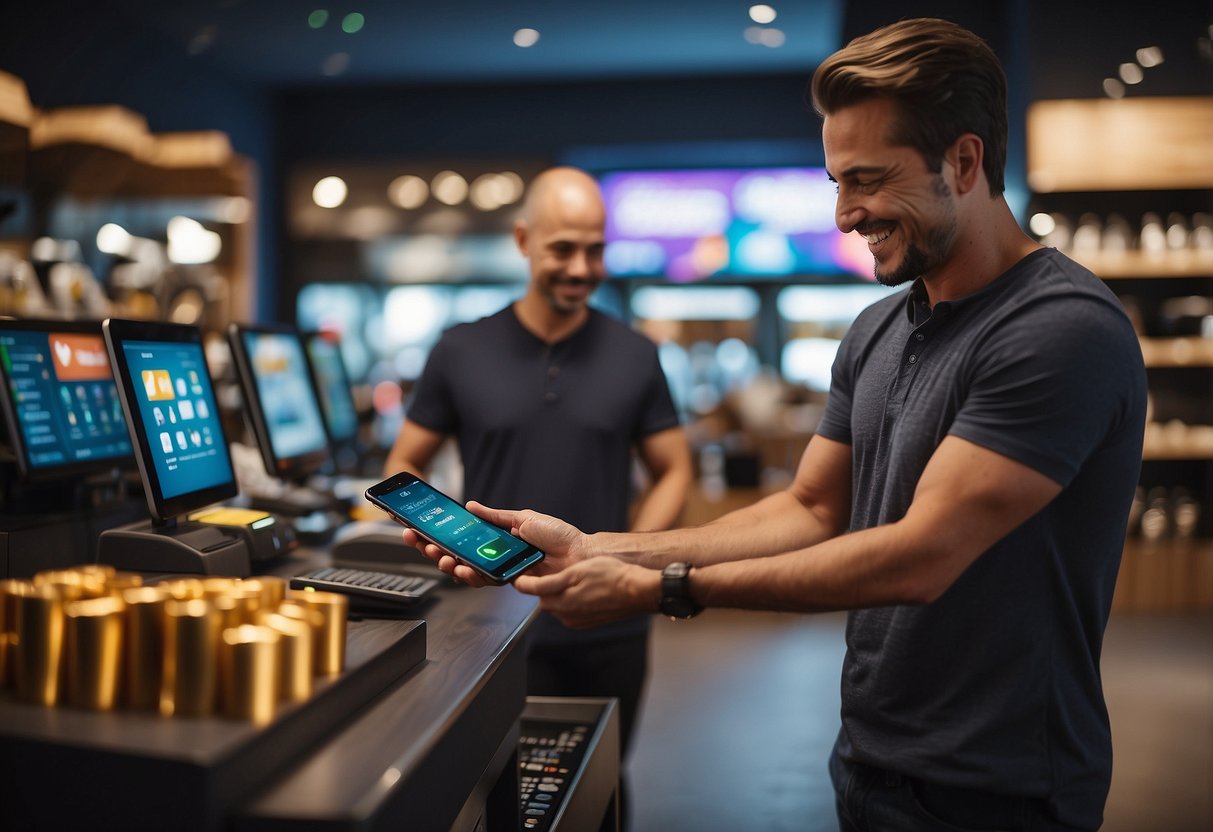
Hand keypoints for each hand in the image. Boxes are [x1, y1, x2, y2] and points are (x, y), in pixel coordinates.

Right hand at [401, 501, 587, 587]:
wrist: (579, 553)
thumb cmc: (558, 536)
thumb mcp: (523, 518)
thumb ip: (495, 516)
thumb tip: (472, 506)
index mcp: (496, 540)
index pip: (461, 539)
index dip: (438, 536)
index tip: (419, 529)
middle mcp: (494, 556)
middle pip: (456, 556)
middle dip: (434, 550)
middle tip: (420, 542)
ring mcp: (499, 570)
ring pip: (465, 571)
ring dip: (448, 564)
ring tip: (440, 557)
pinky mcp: (508, 581)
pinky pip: (483, 580)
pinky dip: (469, 574)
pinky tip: (460, 568)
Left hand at [513, 557, 660, 628]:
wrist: (637, 591)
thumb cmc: (611, 576)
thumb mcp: (575, 572)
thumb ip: (548, 582)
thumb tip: (525, 586)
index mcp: (561, 602)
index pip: (533, 591)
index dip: (526, 580)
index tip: (521, 573)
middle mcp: (566, 616)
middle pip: (546, 599)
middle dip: (546, 587)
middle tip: (557, 571)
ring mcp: (577, 621)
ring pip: (559, 605)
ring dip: (561, 594)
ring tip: (576, 579)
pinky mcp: (587, 622)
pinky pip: (572, 611)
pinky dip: (574, 601)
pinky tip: (586, 590)